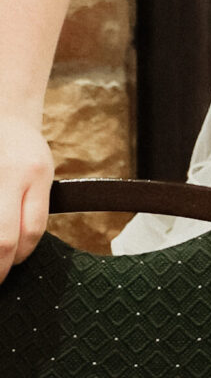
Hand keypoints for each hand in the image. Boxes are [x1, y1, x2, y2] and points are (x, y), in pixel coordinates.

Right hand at [0, 110, 51, 282]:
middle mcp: (8, 175)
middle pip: (3, 239)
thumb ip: (32, 206)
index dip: (22, 256)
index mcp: (35, 175)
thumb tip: (18, 251)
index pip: (31, 231)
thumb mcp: (40, 172)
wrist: (4, 113)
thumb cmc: (22, 150)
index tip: (14, 264)